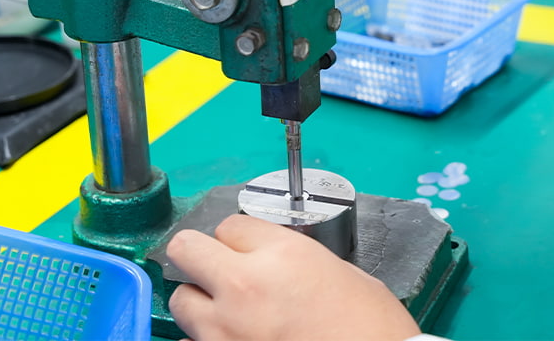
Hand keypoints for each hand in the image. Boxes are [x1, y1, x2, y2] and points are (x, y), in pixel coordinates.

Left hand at [167, 214, 420, 340]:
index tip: (248, 250)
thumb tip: (272, 261)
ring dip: (200, 302)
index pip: (229, 225)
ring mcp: (225, 330)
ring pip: (180, 299)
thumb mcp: (341, 274)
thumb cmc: (372, 329)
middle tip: (215, 268)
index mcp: (282, 254)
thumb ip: (294, 259)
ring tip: (227, 312)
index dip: (240, 239)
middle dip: (199, 256)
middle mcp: (244, 285)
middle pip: (186, 248)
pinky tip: (233, 340)